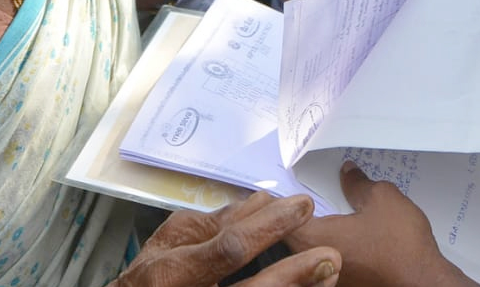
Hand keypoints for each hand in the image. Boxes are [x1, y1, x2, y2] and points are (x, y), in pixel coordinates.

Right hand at [112, 192, 339, 286]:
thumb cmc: (149, 278)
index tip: (301, 206)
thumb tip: (259, 201)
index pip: (229, 247)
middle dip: (294, 271)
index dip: (269, 227)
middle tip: (330, 252)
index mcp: (173, 270)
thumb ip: (211, 224)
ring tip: (329, 272)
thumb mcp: (168, 243)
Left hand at [284, 163, 473, 286]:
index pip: (277, 215)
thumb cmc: (403, 246)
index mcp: (313, 237)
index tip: (275, 184)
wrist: (427, 284)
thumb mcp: (382, 199)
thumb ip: (357, 183)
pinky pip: (322, 262)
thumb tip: (347, 172)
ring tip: (314, 212)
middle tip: (291, 194)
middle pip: (286, 234)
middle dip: (287, 214)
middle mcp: (312, 261)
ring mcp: (327, 278)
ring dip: (305, 232)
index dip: (274, 197)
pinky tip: (339, 235)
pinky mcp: (345, 285)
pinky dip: (324, 246)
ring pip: (303, 251)